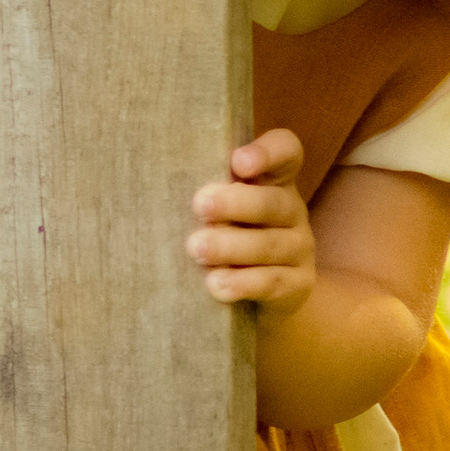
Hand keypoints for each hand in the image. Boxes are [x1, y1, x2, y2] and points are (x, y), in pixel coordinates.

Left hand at [186, 129, 316, 312]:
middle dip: (237, 203)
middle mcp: (291, 210)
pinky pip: (273, 282)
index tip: (237, 161)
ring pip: (271, 244)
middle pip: (275, 202)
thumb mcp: (218, 208)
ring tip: (197, 249)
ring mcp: (299, 249)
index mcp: (274, 180)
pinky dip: (244, 283)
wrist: (254, 298)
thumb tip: (151, 177)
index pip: (287, 152)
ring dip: (232, 246)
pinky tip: (216, 284)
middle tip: (200, 205)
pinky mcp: (298, 284)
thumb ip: (202, 190)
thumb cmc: (223, 236)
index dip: (268, 152)